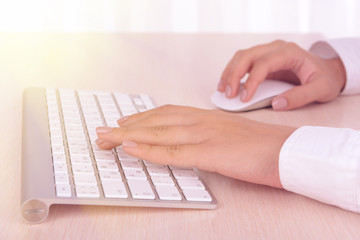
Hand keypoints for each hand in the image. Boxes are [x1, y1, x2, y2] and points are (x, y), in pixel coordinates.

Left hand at [95, 105, 295, 187]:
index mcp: (205, 117)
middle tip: (103, 132)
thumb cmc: (259, 145)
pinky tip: (131, 148)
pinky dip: (149, 149)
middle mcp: (201, 121)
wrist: (286, 150)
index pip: (165, 114)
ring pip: (158, 133)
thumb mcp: (227, 135)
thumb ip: (206, 136)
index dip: (141, 119)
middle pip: (156, 121)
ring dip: (129, 137)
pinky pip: (173, 152)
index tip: (122, 124)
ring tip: (106, 140)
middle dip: (126, 127)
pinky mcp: (210, 153)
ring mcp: (204, 136)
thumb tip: (189, 145)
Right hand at [218, 40, 345, 109]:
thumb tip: (276, 104)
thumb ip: (300, 97)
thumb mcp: (321, 89)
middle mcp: (276, 48)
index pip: (263, 63)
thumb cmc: (325, 78)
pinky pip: (242, 62)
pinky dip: (232, 72)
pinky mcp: (262, 60)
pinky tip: (226, 85)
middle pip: (247, 56)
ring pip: (241, 56)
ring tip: (223, 91)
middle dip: (234, 75)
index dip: (251, 81)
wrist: (327, 70)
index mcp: (289, 53)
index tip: (244, 99)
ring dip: (229, 72)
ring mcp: (267, 52)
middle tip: (229, 95)